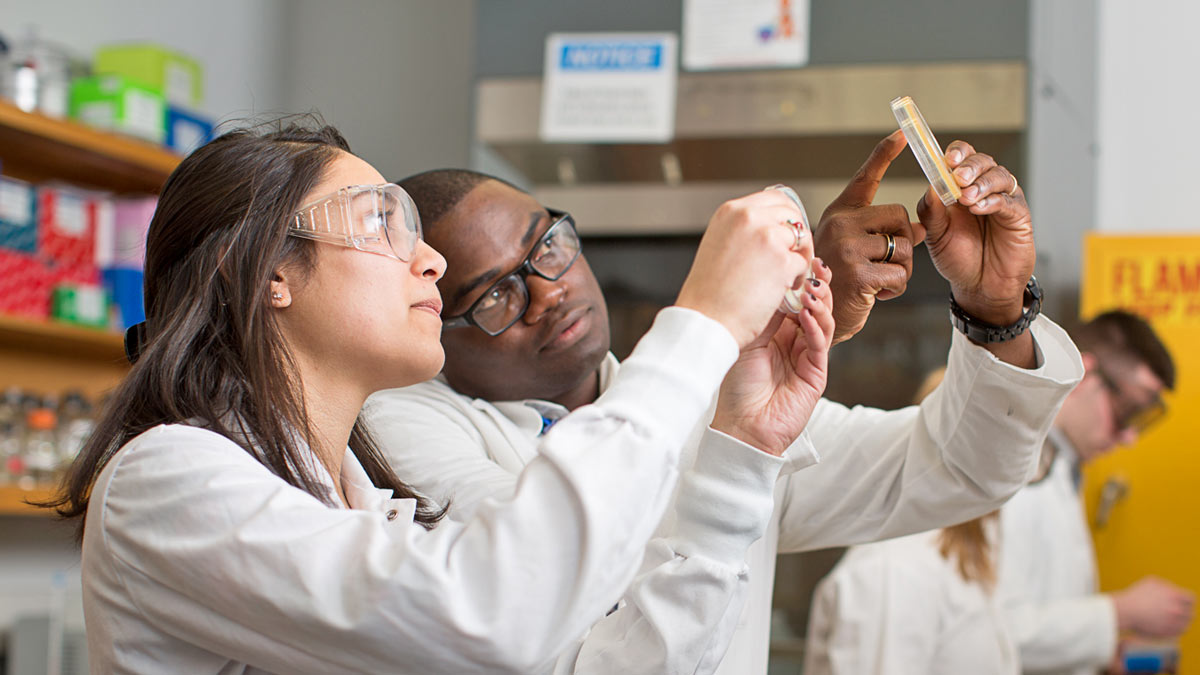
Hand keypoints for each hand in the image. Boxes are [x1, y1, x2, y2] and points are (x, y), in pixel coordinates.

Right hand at [678, 190, 812, 347]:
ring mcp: (768, 237)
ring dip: (799, 257)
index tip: (788, 233)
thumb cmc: (707, 293)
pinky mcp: (782, 261)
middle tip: (793, 256)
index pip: (774, 198)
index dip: (786, 217)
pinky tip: (782, 290)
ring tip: (786, 277)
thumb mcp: (718, 245)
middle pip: (792, 214)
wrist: (705, 320)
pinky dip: (798, 278)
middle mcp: (749, 217)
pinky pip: (804, 263)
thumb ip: (743, 231)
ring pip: (802, 238)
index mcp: (731, 211)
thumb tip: (771, 226)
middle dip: (797, 236)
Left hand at [711, 260, 833, 455]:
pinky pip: (820, 344)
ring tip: (811, 289)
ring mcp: (807, 356)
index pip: (795, 297)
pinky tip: (806, 314)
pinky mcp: (816, 373)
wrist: (740, 425)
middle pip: (815, 305)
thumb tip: (775, 279)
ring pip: (823, 321)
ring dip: (819, 303)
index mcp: (777, 330)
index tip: (800, 257)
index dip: (800, 278)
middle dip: (817, 284)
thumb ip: (762, 313)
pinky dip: (815, 326)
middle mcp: (795, 340)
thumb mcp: (745, 339)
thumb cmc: (735, 386)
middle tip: (816, 267)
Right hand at [815, 130, 919, 342]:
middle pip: (898, 216)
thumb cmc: (837, 284)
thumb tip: (921, 228)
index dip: (884, 153)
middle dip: (903, 242)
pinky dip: (896, 288)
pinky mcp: (857, 273)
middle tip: (885, 264)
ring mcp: (846, 247)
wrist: (813, 321)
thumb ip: (883, 234)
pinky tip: (876, 294)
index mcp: (838, 214)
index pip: (864, 178)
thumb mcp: (856, 252)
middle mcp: (839, 224)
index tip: (902, 133)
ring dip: (901, 270)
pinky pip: (900, 274)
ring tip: (878, 281)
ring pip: (903, 247)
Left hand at [915, 140, 1034, 325]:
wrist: (979, 287)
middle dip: (969, 166)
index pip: (961, 158)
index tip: (947, 159)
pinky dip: (993, 201)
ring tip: (966, 197)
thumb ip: (931, 211)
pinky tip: (979, 208)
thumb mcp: (935, 235)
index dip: (956, 153)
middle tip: (958, 177)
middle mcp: (983, 188)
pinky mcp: (1018, 215)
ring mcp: (1002, 200)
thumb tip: (930, 185)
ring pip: (998, 176)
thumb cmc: (958, 259)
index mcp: (960, 188)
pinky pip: (1009, 200)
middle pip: (982, 161)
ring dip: (981, 183)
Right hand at [1113, 576, 1195, 638]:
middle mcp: (1177, 610)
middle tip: (1175, 612)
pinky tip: (1168, 626)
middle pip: (1190, 613)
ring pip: (1186, 624)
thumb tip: (1173, 591)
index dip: (1187, 600)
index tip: (1182, 602)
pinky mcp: (1168, 633)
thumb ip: (1167, 586)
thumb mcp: (1152, 582)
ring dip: (1181, 622)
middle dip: (1184, 612)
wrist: (1126, 611)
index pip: (1191, 599)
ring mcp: (1174, 623)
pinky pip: (1178, 633)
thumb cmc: (1136, 595)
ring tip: (1171, 620)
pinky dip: (1176, 630)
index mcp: (1175, 596)